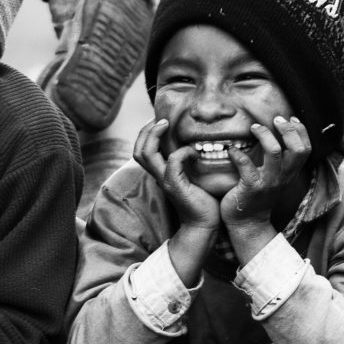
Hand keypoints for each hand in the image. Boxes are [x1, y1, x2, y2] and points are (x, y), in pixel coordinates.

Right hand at [134, 118, 220, 285]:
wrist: (205, 223)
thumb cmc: (203, 199)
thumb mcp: (193, 175)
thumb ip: (189, 161)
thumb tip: (197, 141)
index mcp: (160, 172)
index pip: (141, 150)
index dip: (146, 133)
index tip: (160, 120)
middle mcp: (158, 175)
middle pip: (138, 150)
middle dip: (146, 130)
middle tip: (161, 119)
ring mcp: (164, 180)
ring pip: (146, 154)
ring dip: (154, 135)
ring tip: (167, 125)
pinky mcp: (175, 186)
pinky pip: (172, 162)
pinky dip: (182, 152)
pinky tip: (194, 152)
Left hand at [220, 116, 310, 261]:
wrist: (248, 224)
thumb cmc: (258, 197)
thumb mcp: (275, 178)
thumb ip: (279, 161)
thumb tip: (275, 135)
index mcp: (290, 173)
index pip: (306, 149)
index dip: (301, 131)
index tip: (290, 119)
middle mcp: (283, 177)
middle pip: (297, 149)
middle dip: (287, 129)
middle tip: (275, 120)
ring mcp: (268, 183)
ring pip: (274, 152)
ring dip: (264, 135)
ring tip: (254, 127)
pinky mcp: (251, 188)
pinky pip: (246, 165)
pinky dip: (238, 154)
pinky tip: (231, 150)